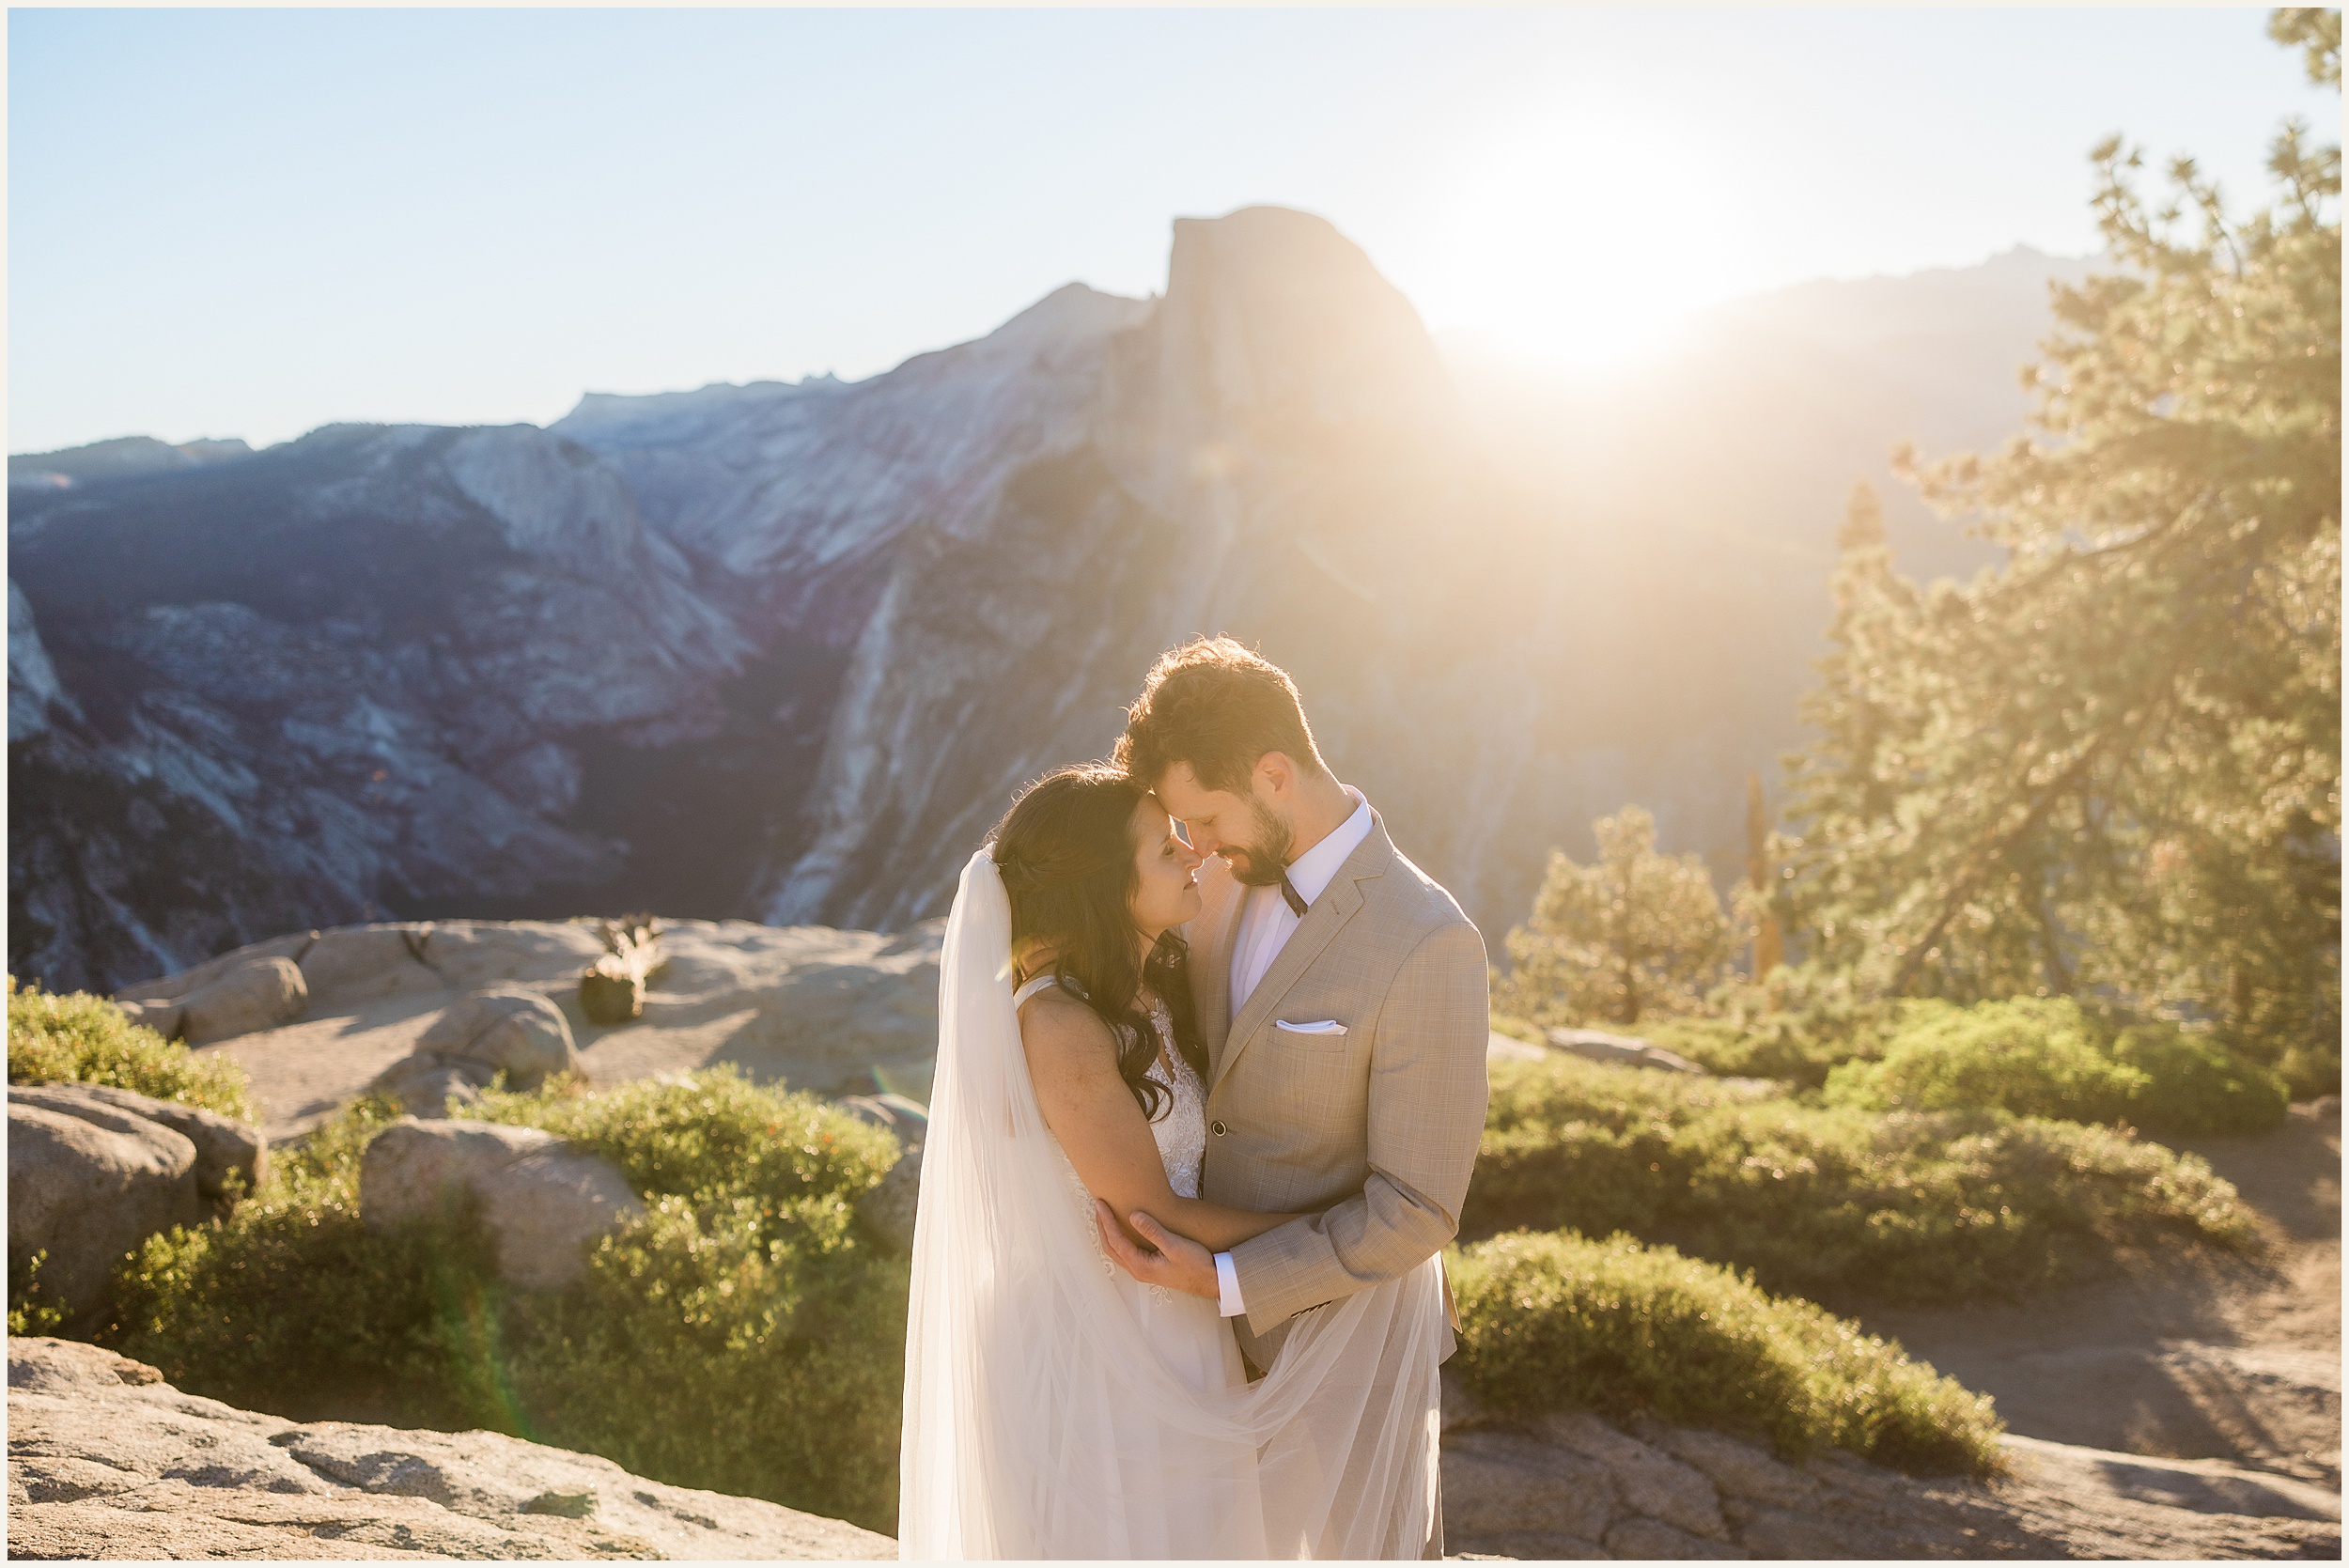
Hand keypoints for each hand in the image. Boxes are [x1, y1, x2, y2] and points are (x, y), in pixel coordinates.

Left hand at [1093, 1198, 1218, 1299]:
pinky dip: (1119, 1240)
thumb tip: (1133, 1215)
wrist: (1212, 1281)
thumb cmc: (1196, 1265)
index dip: (1106, 1220)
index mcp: (1140, 1265)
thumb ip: (1153, 1231)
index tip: (1100, 1203)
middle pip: (1111, 1247)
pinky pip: (1126, 1253)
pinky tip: (1123, 1231)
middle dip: (1102, 1226)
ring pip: (1117, 1251)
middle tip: (1098, 1206)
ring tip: (1106, 1216)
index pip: (1116, 1240)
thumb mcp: (1175, 1245)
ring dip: (1109, 1233)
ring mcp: (1143, 1271)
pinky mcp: (1150, 1268)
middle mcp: (1138, 1270)